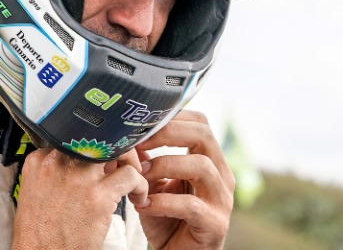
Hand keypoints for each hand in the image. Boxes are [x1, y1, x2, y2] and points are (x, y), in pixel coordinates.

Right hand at [12, 147, 148, 249]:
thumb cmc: (40, 233)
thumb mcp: (37, 194)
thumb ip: (60, 173)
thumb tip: (89, 165)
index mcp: (40, 161)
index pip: (76, 138)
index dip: (94, 150)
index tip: (103, 163)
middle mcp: (58, 162)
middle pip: (96, 140)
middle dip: (114, 152)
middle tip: (122, 167)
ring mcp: (79, 177)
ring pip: (117, 151)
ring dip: (131, 164)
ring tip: (133, 181)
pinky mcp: (99, 195)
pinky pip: (131, 176)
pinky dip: (140, 186)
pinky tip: (138, 198)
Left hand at [134, 111, 234, 249]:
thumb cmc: (167, 219)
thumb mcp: (153, 186)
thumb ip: (143, 164)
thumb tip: (121, 141)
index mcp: (210, 161)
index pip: (200, 123)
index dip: (172, 118)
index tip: (143, 124)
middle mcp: (221, 176)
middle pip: (204, 136)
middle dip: (168, 134)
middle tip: (139, 143)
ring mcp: (222, 200)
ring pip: (201, 167)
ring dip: (164, 166)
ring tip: (141, 178)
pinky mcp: (215, 225)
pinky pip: (191, 206)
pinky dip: (163, 202)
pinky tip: (144, 205)